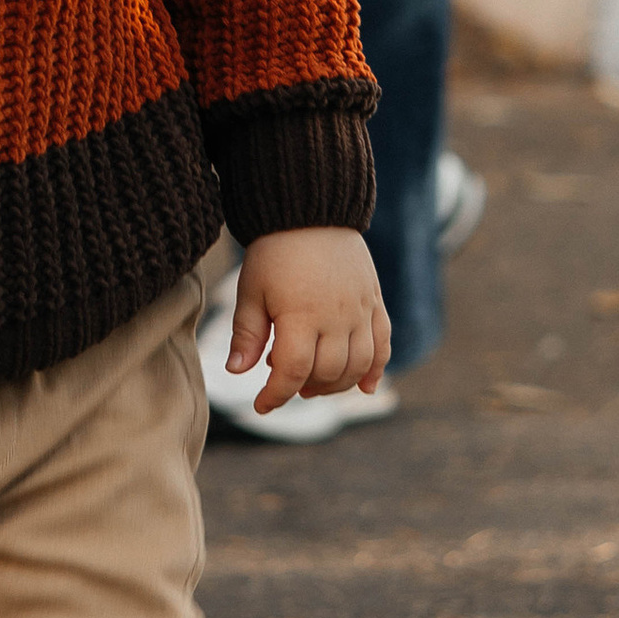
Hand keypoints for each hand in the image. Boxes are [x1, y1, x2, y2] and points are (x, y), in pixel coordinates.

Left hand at [226, 226, 390, 415]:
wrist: (311, 211)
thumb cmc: (274, 252)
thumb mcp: (251, 291)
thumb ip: (246, 334)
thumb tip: (235, 372)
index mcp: (301, 315)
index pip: (293, 371)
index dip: (276, 395)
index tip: (261, 405)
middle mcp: (336, 317)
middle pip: (328, 373)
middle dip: (304, 388)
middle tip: (286, 383)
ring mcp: (360, 310)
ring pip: (358, 365)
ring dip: (337, 385)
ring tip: (314, 384)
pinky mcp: (374, 302)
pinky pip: (383, 344)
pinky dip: (377, 369)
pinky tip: (366, 387)